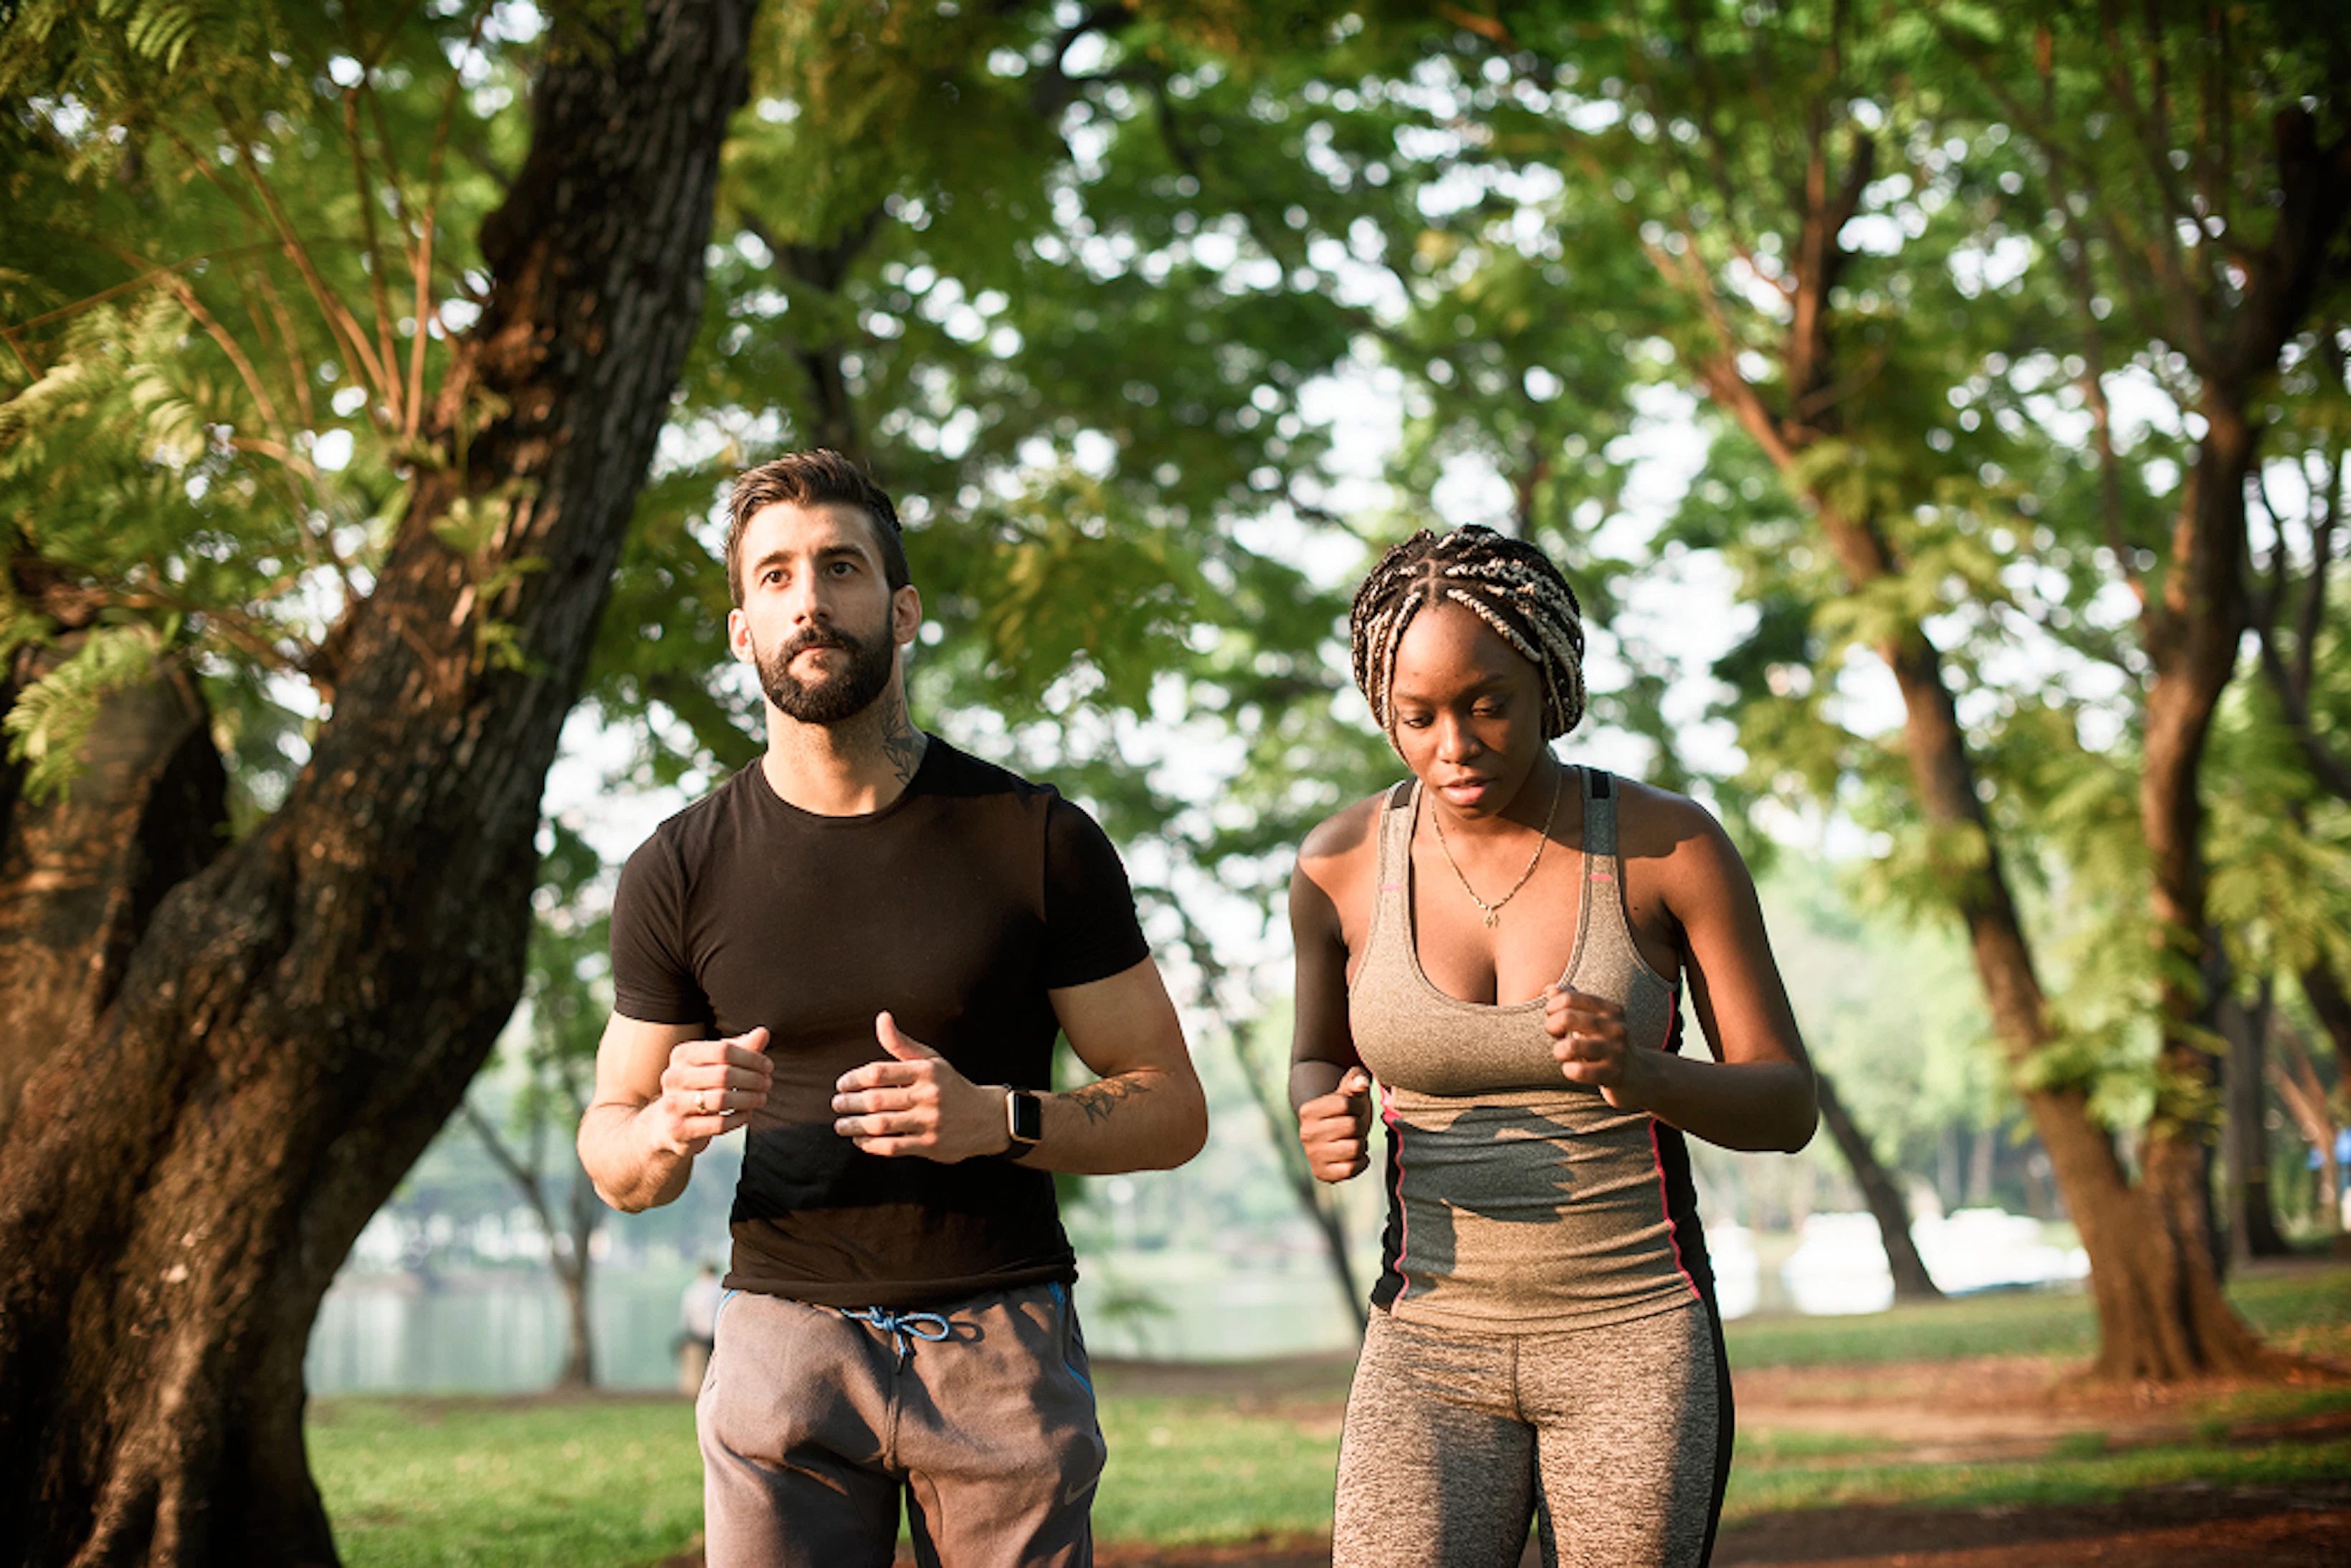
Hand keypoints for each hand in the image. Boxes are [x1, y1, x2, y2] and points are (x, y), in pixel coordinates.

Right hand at [656, 1027, 772, 1152]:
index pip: (723, 1050)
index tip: (768, 1066)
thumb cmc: (701, 1086)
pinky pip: (719, 1124)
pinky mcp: (679, 1129)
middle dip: (753, 1079)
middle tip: (768, 1084)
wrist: (671, 1124)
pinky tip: (747, 1114)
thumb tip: (763, 1032)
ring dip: (749, 1099)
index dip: (751, 1058)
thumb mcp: (718, 1064)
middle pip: (724, 1074)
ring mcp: (673, 1104)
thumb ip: (741, 1048)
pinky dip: (739, 1118)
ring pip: (721, 1100)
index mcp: (682, 1054)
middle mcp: (673, 1077)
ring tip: (761, 1099)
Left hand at [831, 1012, 1000, 1161]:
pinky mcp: (931, 1145)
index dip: (854, 1079)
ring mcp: (930, 1121)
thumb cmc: (949, 1086)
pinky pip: (893, 1146)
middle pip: (876, 1100)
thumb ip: (901, 1043)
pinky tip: (861, 1141)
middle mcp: (928, 1095)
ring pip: (881, 1125)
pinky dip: (871, 1145)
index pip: (879, 1072)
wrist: (986, 1118)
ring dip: (854, 1126)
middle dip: (850, 1103)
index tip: (842, 1085)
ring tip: (841, 1125)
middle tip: (836, 1104)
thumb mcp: (930, 1060)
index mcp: (925, 1071)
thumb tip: (881, 1017)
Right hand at [1296, 1067, 1373, 1182]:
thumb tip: (1362, 1082)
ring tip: (1353, 1140)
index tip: (1353, 1110)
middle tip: (1354, 1128)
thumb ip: (1356, 1079)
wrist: (1331, 1138)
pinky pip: (1351, 1169)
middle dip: (1360, 1126)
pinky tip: (1355, 1156)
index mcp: (1308, 1110)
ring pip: (1355, 1148)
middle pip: (1353, 1126)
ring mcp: (1312, 1155)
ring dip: (1361, 1144)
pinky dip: (1361, 1162)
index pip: (1346, 1104)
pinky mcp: (1321, 1173)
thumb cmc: (1344, 1111)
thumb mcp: (1349, 1092)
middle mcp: (1306, 1133)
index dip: (1358, 1106)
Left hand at [1545, 987, 1652, 1108]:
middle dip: (1551, 1027)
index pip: (1569, 997)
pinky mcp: (1613, 1073)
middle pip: (1566, 1018)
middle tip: (1557, 1036)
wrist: (1639, 1074)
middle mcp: (1616, 1027)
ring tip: (1563, 1053)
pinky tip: (1572, 1068)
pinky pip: (1579, 1071)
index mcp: (1611, 1009)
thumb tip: (1548, 989)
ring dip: (1558, 1051)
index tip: (1554, 1017)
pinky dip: (1568, 1069)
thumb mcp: (1594, 1019)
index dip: (1552, 1007)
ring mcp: (1617, 1051)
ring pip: (1570, 1047)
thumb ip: (1572, 1001)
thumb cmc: (1607, 1043)